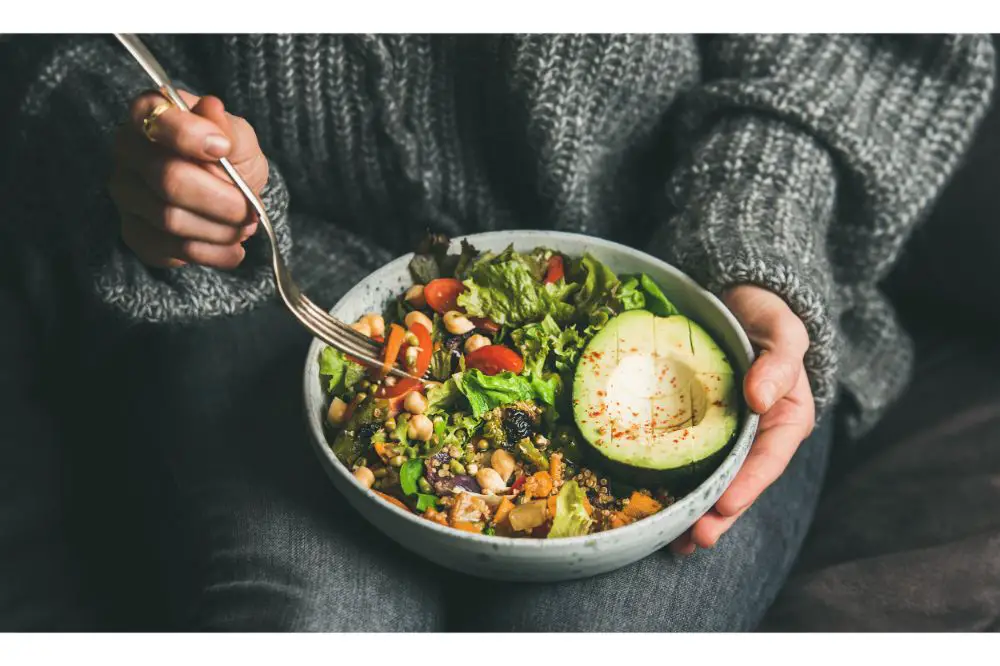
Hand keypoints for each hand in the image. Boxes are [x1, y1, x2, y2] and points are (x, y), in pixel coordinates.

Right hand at [109, 89, 267, 269]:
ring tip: (245, 228)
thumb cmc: (229, 158)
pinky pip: (171, 249)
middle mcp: (128, 151)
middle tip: (249, 210)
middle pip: (168, 179)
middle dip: (220, 200)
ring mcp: (126, 193)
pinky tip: (232, 250)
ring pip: (170, 219)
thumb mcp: (239, 139)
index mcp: (150, 114)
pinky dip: (211, 253)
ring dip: (219, 230)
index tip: (224, 149)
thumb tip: (211, 109)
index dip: (190, 136)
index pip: (156, 120)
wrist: (228, 195)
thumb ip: (228, 129)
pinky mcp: (134, 232)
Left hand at [671, 285, 815, 554]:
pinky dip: (671, 484)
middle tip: (694, 538)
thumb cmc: (766, 315)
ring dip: (694, 512)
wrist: (736, 298)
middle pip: (739, 483)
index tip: (724, 505)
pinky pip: (684, 458)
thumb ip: (780, 362)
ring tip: (674, 541)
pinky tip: (652, 506)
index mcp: (785, 419)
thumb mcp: (784, 331)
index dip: (748, 486)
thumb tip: (761, 397)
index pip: (768, 460)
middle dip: (717, 514)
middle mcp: (756, 435)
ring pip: (712, 479)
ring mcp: (725, 433)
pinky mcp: (695, 426)